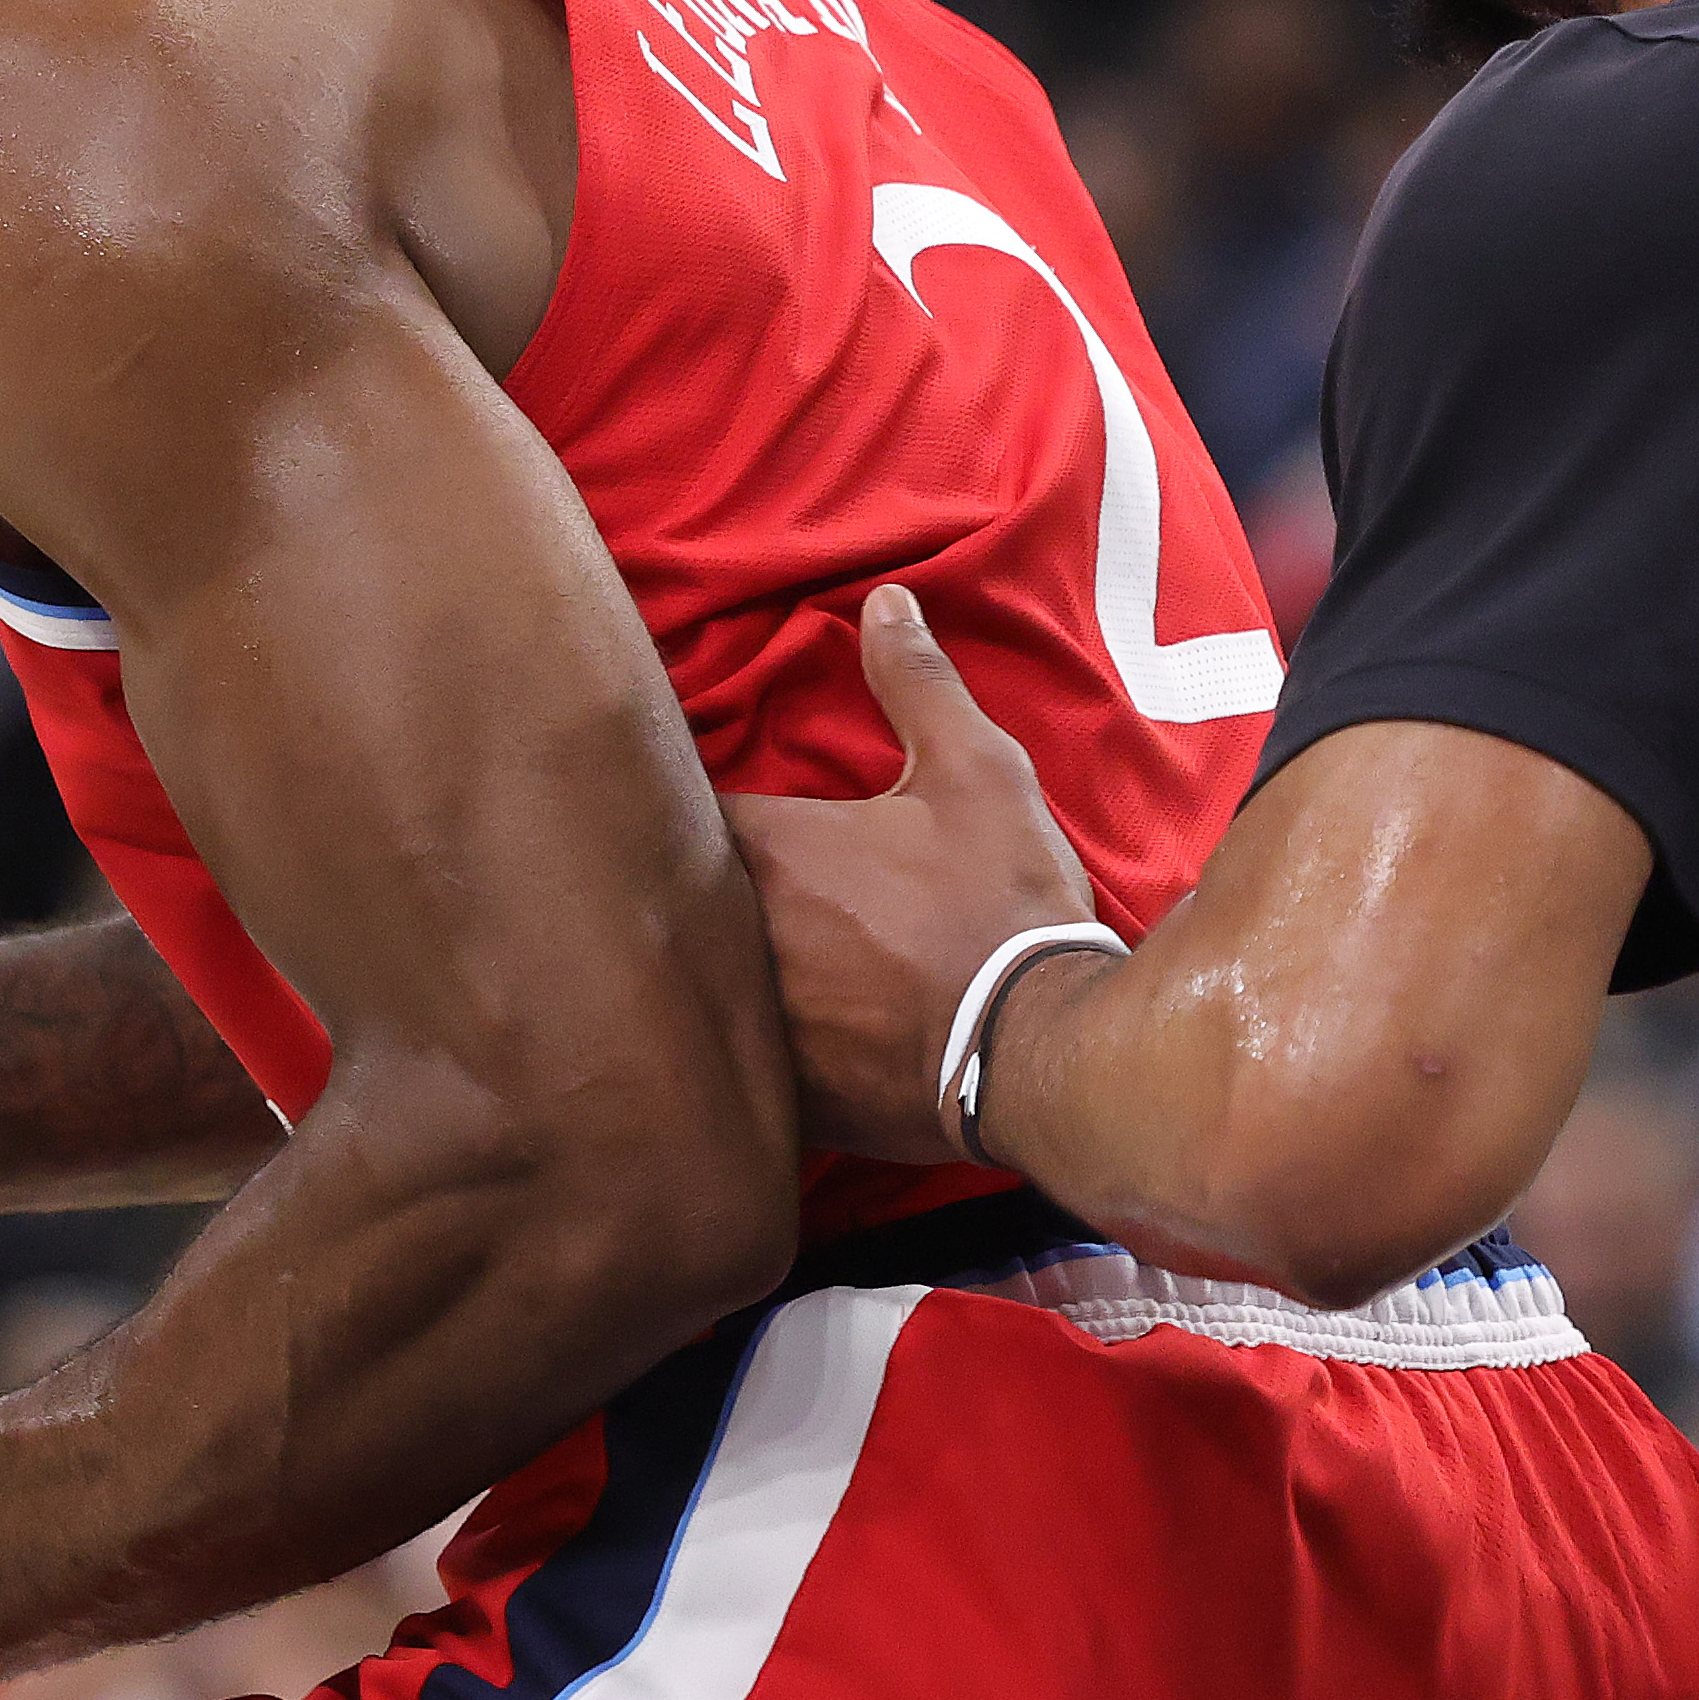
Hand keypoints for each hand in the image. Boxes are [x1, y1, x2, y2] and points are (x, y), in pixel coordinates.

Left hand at [719, 586, 1100, 1160]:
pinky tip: (749, 1056)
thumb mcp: (977, 774)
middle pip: (659, 910)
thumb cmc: (999, 905)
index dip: (667, 807)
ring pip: (686, 994)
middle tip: (682, 887)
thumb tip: (886, 601)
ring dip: (694, 980)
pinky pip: (728, 1071)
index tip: (674, 805)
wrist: (1039, 1055)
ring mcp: (747, 1026)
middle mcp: (732, 939)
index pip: (671, 813)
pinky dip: (736, 1059)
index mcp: (764, 850)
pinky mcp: (774, 1098)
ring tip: (703, 971)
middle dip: (671, 896)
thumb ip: (919, 684)